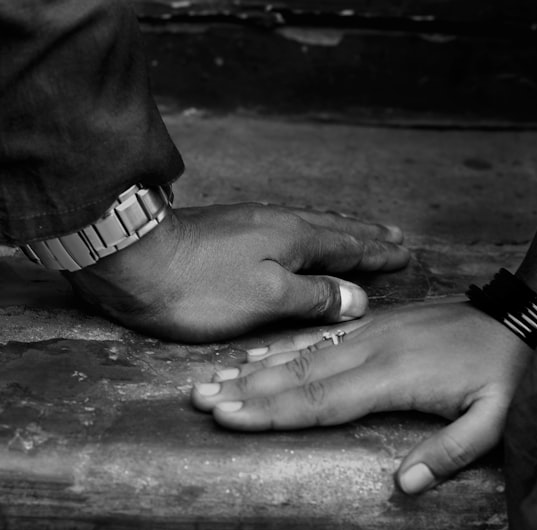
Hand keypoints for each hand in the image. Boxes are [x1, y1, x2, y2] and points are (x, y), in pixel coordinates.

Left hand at [64, 203, 409, 341]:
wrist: (132, 259)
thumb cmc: (197, 287)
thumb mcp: (264, 299)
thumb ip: (313, 297)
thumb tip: (356, 297)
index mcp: (294, 240)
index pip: (349, 248)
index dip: (378, 254)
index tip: (405, 254)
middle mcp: (278, 224)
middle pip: (334, 229)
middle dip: (366, 235)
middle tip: (395, 236)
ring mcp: (251, 224)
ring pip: (310, 224)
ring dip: (340, 229)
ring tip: (359, 229)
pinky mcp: (228, 230)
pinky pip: (286, 226)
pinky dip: (309, 230)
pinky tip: (299, 234)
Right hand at [189, 299, 532, 493]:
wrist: (527, 318)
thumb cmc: (511, 375)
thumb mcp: (498, 420)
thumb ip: (451, 453)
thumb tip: (402, 488)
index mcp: (396, 376)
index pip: (322, 399)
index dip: (273, 411)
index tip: (230, 418)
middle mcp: (375, 349)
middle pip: (299, 373)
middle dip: (246, 390)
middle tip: (198, 399)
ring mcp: (374, 332)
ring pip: (303, 351)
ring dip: (255, 367)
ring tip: (212, 378)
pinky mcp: (379, 324)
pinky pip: (322, 333)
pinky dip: (285, 345)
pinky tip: (257, 354)